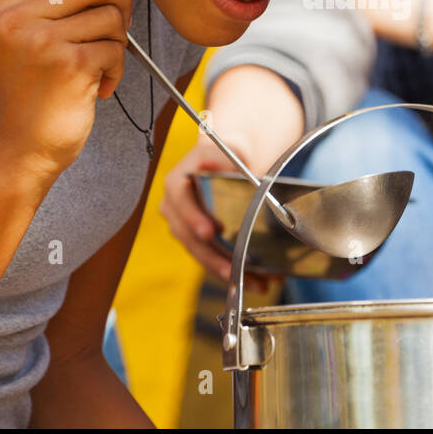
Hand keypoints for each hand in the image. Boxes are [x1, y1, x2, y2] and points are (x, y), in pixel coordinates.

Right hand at [0, 0, 131, 183]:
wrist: (22, 145)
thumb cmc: (33, 87)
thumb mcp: (31, 33)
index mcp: (4, 1)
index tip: (101, 1)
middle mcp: (17, 17)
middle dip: (117, 3)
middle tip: (114, 31)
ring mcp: (43, 40)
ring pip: (110, 15)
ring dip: (117, 42)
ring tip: (101, 64)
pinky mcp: (70, 65)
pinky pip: (116, 49)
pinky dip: (116, 70)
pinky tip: (99, 86)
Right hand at [160, 129, 270, 291]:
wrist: (230, 163)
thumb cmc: (228, 155)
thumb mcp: (227, 151)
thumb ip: (222, 158)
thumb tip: (213, 159)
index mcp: (177, 183)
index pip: (180, 200)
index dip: (193, 217)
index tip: (209, 232)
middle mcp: (174, 207)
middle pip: (188, 236)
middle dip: (212, 256)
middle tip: (231, 270)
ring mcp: (184, 227)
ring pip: (201, 254)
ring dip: (227, 270)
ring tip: (253, 280)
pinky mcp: (198, 242)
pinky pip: (213, 260)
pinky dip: (235, 271)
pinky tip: (258, 281)